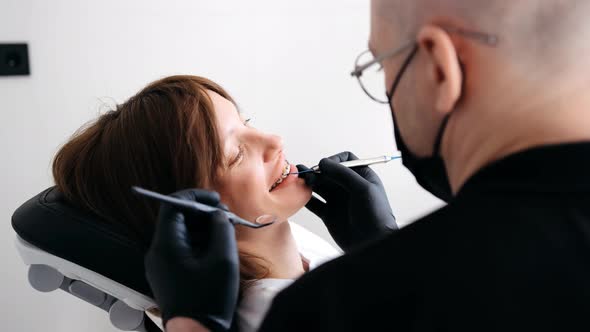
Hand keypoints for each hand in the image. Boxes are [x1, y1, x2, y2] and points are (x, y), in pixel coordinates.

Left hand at [144, 189, 238, 330]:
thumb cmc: (209, 300)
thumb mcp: (222, 259)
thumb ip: (221, 229)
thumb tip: (219, 215)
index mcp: (166, 246)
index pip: (172, 206)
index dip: (195, 197)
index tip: (215, 199)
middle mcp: (157, 252)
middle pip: (177, 219)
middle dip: (202, 213)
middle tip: (225, 216)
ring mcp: (160, 264)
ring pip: (180, 233)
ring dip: (202, 228)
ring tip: (225, 233)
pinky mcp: (167, 273)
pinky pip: (181, 247)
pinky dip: (198, 242)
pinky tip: (217, 247)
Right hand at [298, 151, 397, 251]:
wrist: (373, 242)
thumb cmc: (375, 215)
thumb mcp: (362, 189)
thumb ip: (343, 174)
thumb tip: (323, 162)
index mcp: (362, 177)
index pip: (345, 160)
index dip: (334, 160)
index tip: (324, 167)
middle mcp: (349, 187)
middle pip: (329, 173)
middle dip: (317, 172)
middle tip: (306, 175)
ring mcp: (338, 201)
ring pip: (319, 186)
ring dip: (309, 182)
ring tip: (298, 180)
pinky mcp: (329, 214)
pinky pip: (314, 203)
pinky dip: (305, 198)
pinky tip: (298, 195)